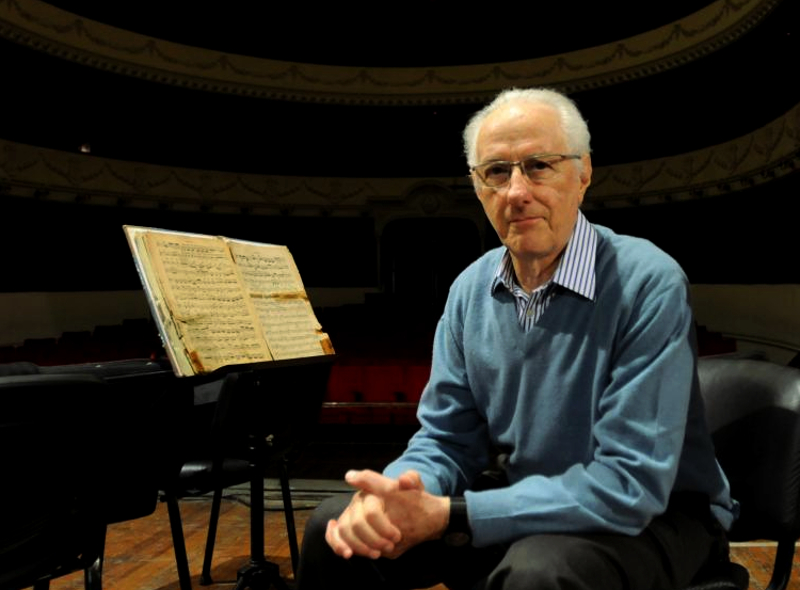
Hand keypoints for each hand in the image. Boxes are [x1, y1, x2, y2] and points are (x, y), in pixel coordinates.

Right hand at [325, 469, 449, 559]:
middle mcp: (358, 502)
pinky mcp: (348, 530)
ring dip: (361, 546)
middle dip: (374, 537)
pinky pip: (335, 536)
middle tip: (391, 544)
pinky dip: (338, 544)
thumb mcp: (416, 488)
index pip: (371, 509)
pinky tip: (348, 553)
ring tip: (377, 553)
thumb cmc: (413, 501)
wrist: (414, 517)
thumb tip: (403, 479)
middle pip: (358, 522)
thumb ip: (412, 479)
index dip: (382, 525)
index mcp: (371, 490)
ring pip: (345, 531)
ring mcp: (351, 515)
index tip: (396, 536)